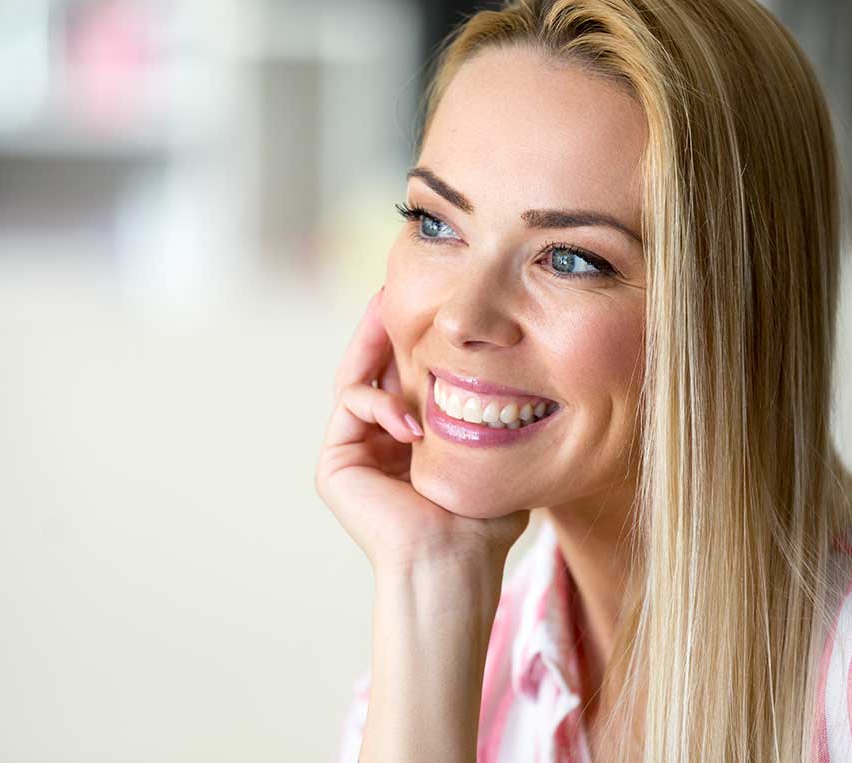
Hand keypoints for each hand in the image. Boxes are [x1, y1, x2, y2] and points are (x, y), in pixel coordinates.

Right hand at [315, 288, 529, 575]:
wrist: (454, 563)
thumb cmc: (482, 521)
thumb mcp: (490, 452)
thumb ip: (489, 415)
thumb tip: (517, 372)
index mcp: (411, 440)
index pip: (405, 374)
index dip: (413, 336)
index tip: (431, 301)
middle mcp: (377, 442)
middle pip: (374, 366)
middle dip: (385, 326)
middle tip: (395, 288)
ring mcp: (354, 452)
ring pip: (356, 377)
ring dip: (376, 345)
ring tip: (398, 320)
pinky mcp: (334, 465)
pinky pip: (351, 403)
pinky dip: (379, 400)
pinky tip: (411, 421)